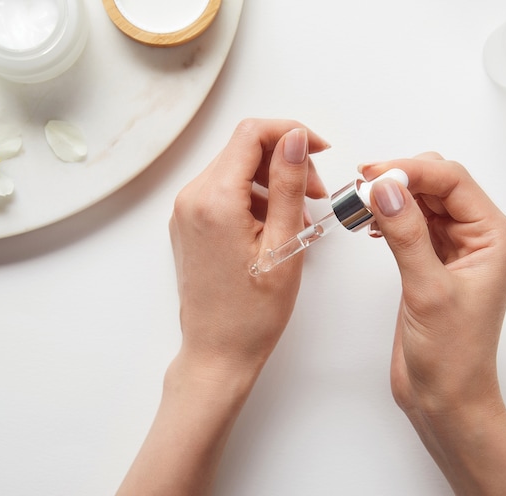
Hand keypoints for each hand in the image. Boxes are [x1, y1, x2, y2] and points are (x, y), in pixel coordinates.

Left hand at [169, 119, 328, 374]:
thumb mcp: (284, 244)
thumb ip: (290, 184)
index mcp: (214, 199)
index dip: (291, 133)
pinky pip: (225, 192)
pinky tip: (276, 226)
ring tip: (300, 215)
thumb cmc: (252, 312)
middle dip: (285, 161)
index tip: (320, 150)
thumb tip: (295, 139)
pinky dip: (254, 198)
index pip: (251, 134)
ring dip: (272, 181)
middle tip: (316, 193)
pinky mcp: (189, 224)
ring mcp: (186, 211)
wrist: (218, 352)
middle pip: (243, 149)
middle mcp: (191, 198)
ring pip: (236, 170)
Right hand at [362, 154, 505, 418]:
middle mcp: (477, 238)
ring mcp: (453, 250)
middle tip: (362, 187)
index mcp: (493, 238)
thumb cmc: (452, 355)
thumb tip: (386, 188)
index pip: (453, 181)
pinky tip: (369, 223)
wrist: (446, 398)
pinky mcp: (431, 263)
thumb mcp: (427, 290)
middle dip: (400, 179)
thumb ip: (407, 235)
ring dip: (391, 198)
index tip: (373, 174)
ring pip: (421, 202)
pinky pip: (411, 224)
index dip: (412, 170)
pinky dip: (389, 217)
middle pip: (438, 185)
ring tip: (358, 203)